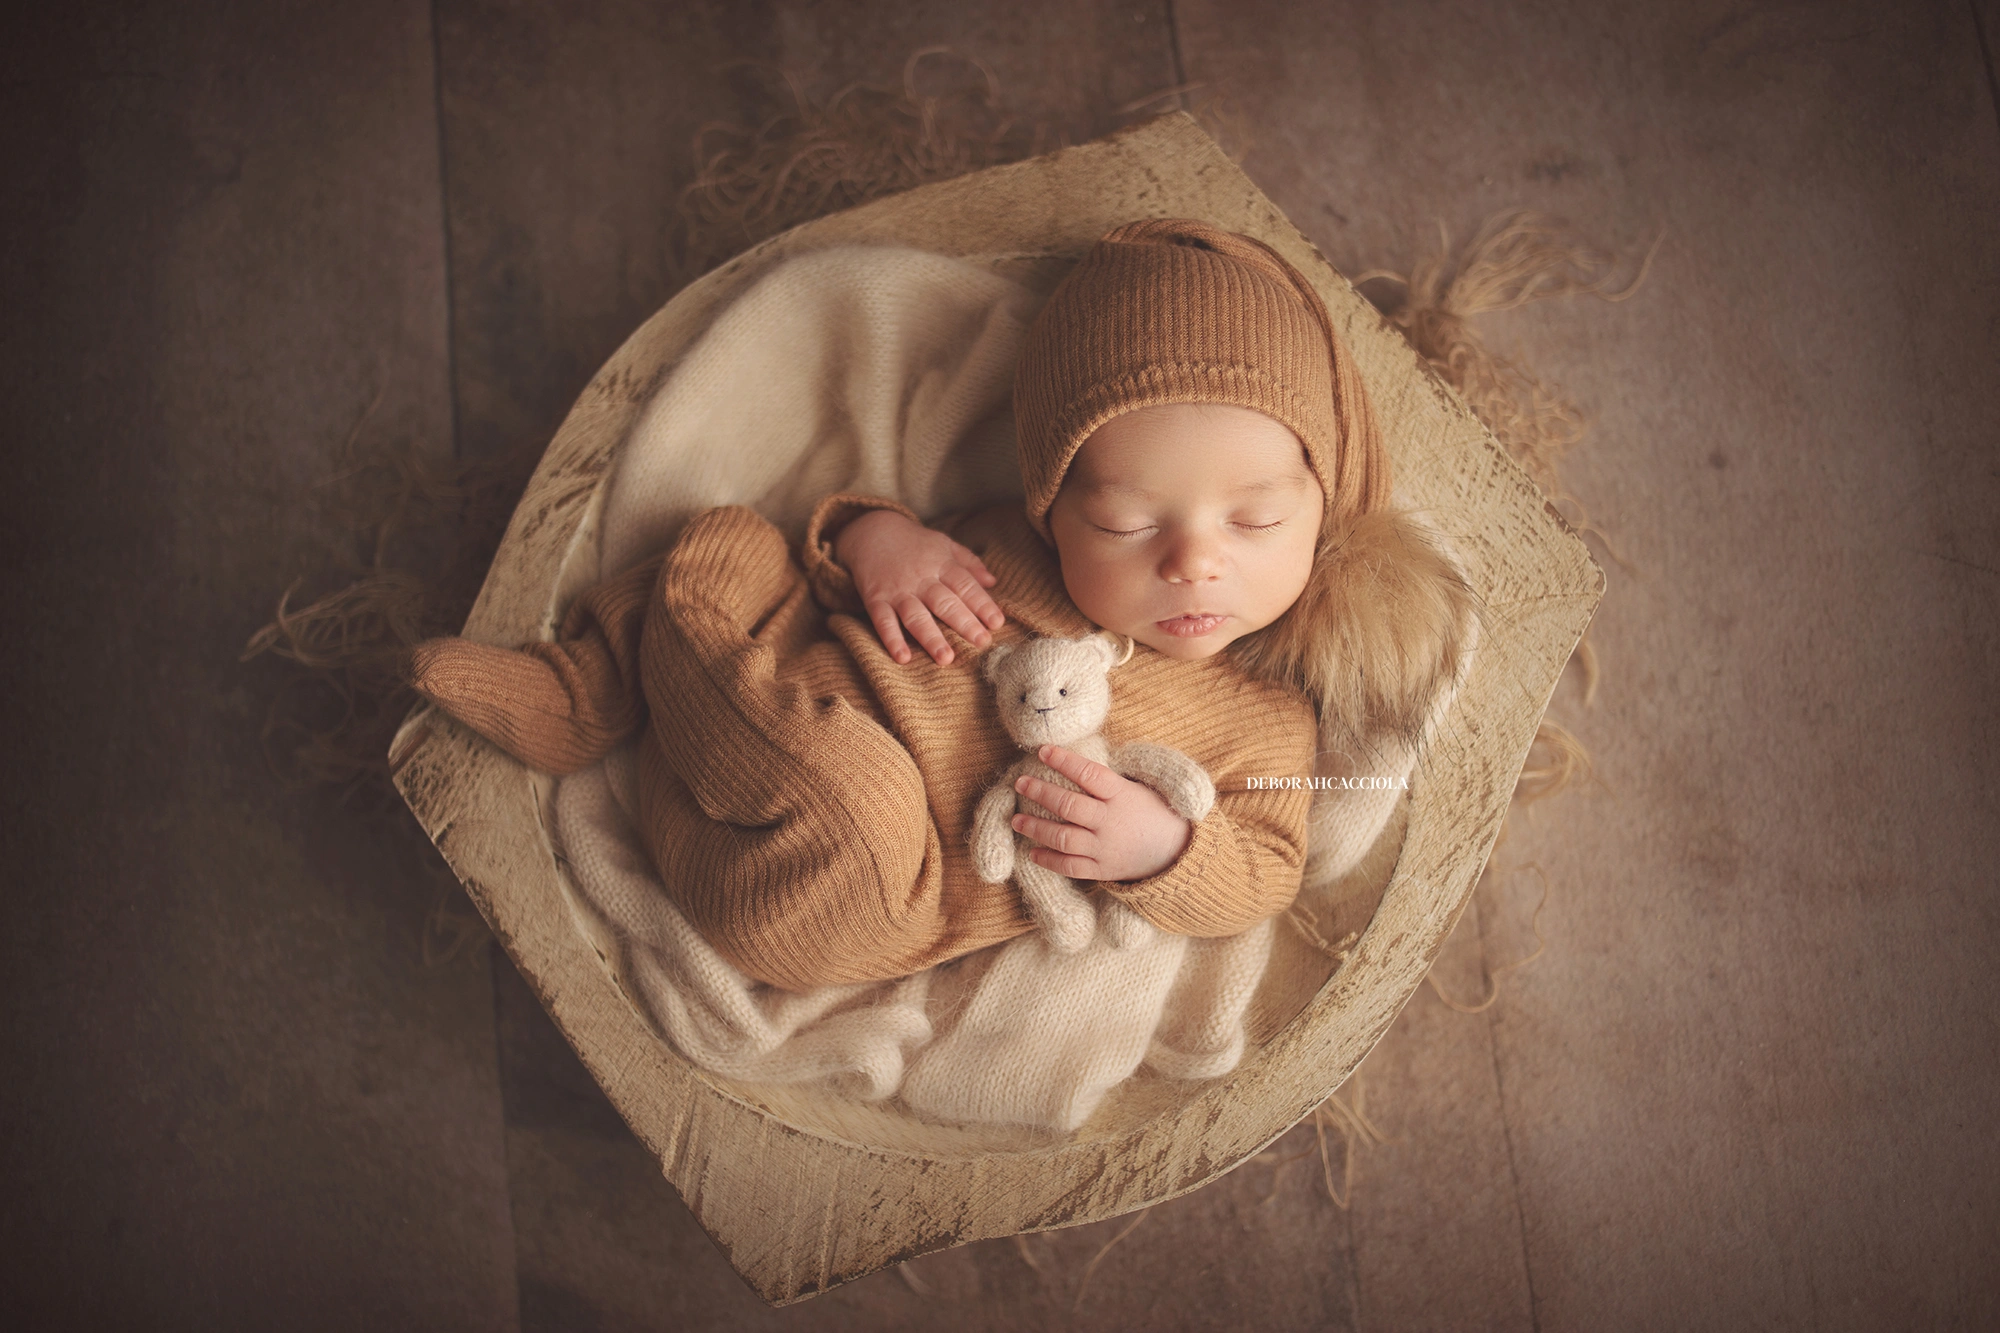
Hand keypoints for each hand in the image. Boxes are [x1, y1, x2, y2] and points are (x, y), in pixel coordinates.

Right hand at [835, 509, 1005, 664]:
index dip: (982, 604)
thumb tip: (993, 582)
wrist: (871, 531)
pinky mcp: (876, 599)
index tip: (997, 622)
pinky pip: (883, 621)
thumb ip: (969, 562)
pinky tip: (902, 658)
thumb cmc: (914, 542)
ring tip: (946, 659)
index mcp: (941, 564)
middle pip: (945, 602)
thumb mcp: (944, 544)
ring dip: (931, 638)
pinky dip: (892, 639)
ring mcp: (897, 590)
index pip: (965, 585)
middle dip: (964, 623)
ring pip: (916, 616)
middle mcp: (921, 578)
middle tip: (982, 643)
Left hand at [1010, 743, 1193, 882]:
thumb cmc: (1154, 812)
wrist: (1177, 852)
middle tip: (1019, 783)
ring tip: (1016, 819)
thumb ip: (1108, 780)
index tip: (1042, 750)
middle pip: (1068, 805)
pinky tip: (1032, 852)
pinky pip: (1071, 867)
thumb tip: (1074, 761)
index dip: (1064, 760)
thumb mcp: (1138, 788)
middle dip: (1040, 792)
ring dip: (1036, 828)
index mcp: (1121, 795)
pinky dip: (1049, 860)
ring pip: (1063, 837)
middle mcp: (1110, 821)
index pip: (1088, 774)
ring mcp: (1105, 848)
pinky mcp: (1102, 870)